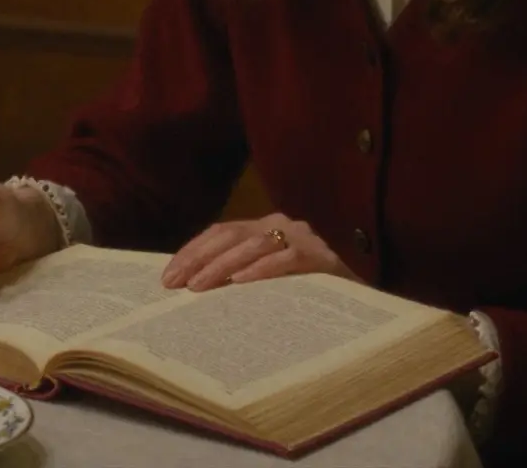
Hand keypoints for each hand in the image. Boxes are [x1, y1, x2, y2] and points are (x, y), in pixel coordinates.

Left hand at [160, 213, 358, 290]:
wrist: (359, 301)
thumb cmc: (306, 291)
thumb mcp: (266, 280)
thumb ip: (236, 275)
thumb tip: (189, 288)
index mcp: (263, 227)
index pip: (219, 232)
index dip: (191, 252)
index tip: (167, 278)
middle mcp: (280, 225)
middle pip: (232, 235)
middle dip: (200, 258)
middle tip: (177, 283)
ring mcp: (302, 237)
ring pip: (255, 244)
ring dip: (224, 264)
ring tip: (201, 286)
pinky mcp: (321, 255)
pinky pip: (287, 259)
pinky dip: (262, 270)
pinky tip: (242, 282)